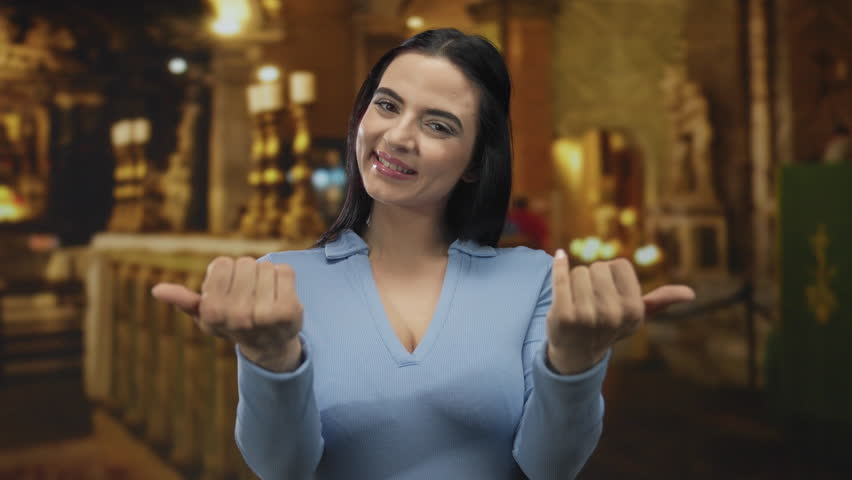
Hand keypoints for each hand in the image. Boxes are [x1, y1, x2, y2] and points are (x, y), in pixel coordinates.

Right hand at [151, 257, 303, 371]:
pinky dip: (283, 277)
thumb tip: (157, 290)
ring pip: (264, 266)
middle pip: (244, 263)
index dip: (226, 273)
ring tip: (264, 296)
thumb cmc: (233, 323)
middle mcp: (237, 315)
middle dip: (247, 274)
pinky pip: (284, 270)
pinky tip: (280, 294)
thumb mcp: (206, 315)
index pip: (221, 263)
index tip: (230, 291)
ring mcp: (265, 314)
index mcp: (213, 312)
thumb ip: (184, 301)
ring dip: (265, 276)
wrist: (269, 344)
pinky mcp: (289, 310)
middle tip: (250, 295)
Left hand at [546, 249, 694, 374]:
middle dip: (592, 278)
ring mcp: (587, 316)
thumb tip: (690, 293)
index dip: (611, 274)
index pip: (619, 265)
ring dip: (574, 281)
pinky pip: (560, 277)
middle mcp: (613, 314)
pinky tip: (559, 257)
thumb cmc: (608, 327)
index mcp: (633, 310)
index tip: (608, 293)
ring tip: (576, 302)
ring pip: (578, 271)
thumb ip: (660, 301)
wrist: (577, 353)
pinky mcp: (563, 315)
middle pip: (597, 267)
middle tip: (589, 301)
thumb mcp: (636, 316)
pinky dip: (559, 264)